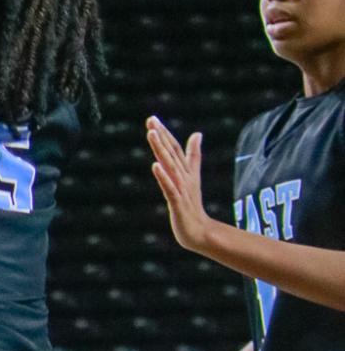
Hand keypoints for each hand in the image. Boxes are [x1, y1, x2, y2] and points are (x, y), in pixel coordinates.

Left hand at [147, 116, 213, 253]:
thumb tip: (197, 133)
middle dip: (161, 136)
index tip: (153, 119)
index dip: (164, 133)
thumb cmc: (192, 204)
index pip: (174, 148)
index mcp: (185, 171)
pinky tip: (155, 165)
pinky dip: (163, 176)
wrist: (199, 232)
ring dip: (161, 149)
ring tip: (152, 134)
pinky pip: (169, 187)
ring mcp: (181, 189)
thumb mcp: (192, 177)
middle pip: (171, 153)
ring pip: (169, 166)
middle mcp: (183, 176)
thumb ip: (193, 155)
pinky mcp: (178, 203)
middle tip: (151, 120)